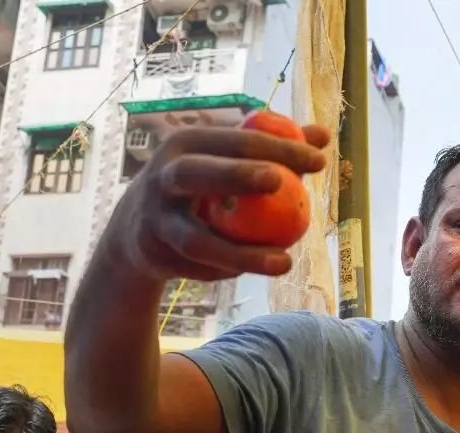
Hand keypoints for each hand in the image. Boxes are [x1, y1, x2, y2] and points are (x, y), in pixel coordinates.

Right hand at [102, 124, 330, 283]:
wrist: (137, 230)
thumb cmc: (200, 186)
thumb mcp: (227, 162)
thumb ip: (273, 149)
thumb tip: (323, 136)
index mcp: (186, 144)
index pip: (236, 139)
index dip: (278, 147)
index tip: (319, 160)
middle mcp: (163, 176)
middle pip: (196, 174)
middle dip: (235, 175)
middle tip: (279, 183)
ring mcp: (155, 218)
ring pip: (197, 240)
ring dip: (241, 254)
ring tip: (285, 262)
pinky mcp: (156, 254)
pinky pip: (199, 267)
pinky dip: (229, 269)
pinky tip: (258, 268)